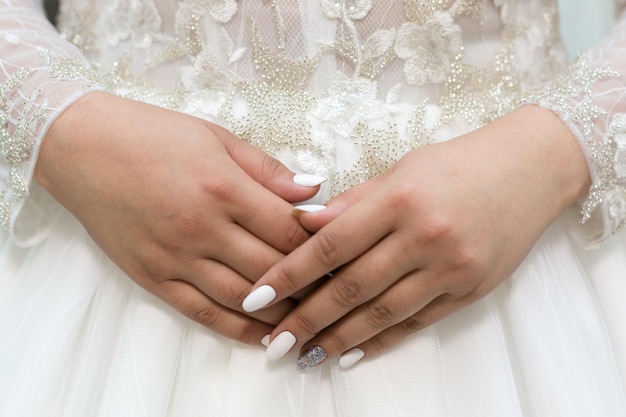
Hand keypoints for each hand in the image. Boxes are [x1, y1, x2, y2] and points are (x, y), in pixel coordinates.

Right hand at [35, 92, 321, 343]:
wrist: (83, 149)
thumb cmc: (152, 137)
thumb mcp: (217, 139)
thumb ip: (267, 170)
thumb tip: (313, 190)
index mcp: (224, 188)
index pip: (289, 230)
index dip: (321, 245)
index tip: (341, 252)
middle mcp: (203, 228)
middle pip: (273, 268)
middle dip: (310, 283)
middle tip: (336, 290)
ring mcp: (177, 258)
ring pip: (244, 298)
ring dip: (282, 313)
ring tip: (310, 318)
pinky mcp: (154, 277)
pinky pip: (203, 314)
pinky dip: (239, 329)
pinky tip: (264, 336)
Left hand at [242, 106, 590, 366]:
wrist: (531, 168)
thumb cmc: (458, 163)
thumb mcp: (401, 169)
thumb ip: (353, 202)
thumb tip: (303, 225)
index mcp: (399, 198)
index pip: (331, 244)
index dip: (290, 274)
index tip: (258, 296)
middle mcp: (424, 236)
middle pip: (352, 286)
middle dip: (306, 318)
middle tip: (274, 342)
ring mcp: (451, 267)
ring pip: (382, 313)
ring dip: (339, 338)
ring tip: (306, 354)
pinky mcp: (470, 289)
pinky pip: (417, 322)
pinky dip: (381, 341)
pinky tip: (352, 353)